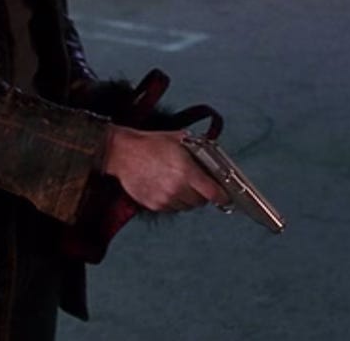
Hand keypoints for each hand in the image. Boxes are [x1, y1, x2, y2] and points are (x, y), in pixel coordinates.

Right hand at [103, 126, 226, 211]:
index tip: (225, 195)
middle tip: (201, 185)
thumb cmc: (152, 144)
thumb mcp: (182, 140)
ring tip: (183, 185)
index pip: (212, 193)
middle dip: (204, 195)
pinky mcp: (153, 205)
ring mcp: (164, 199)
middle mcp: (177, 188)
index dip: (222, 195)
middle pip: (200, 202)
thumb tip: (215, 160)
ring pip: (187, 207)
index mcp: (186, 172)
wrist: (124, 153)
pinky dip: (175, 202)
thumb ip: (201, 151)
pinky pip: (172, 208)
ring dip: (189, 199)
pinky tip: (171, 189)